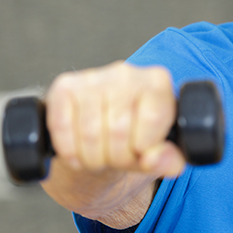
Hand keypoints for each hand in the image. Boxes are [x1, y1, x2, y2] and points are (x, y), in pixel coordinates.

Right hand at [45, 61, 185, 177]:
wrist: (104, 130)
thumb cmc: (137, 137)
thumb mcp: (162, 152)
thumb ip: (170, 159)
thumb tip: (153, 159)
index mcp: (157, 82)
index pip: (152, 120)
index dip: (144, 148)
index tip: (141, 152)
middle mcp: (126, 73)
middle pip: (119, 130)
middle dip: (116, 158)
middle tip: (116, 159)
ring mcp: (93, 77)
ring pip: (90, 133)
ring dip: (92, 158)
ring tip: (100, 157)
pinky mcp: (65, 87)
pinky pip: (62, 127)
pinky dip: (69, 150)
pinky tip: (78, 153)